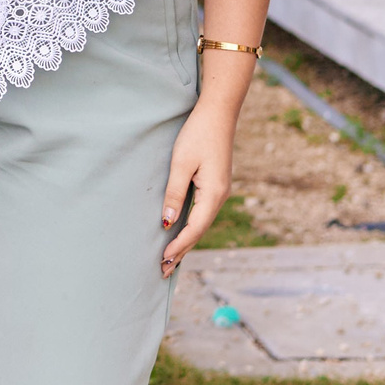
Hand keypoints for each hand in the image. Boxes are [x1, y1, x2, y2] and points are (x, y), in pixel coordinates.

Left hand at [159, 101, 236, 275]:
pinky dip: (191, 227)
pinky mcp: (215, 185)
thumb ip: (174, 193)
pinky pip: (203, 213)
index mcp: (213, 194)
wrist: (218, 114)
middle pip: (199, 231)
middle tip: (163, 270)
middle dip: (182, 251)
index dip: (179, 246)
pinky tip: (182, 233)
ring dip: (186, 241)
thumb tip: (169, 222)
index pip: (194, 229)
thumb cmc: (197, 135)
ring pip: (201, 223)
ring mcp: (219, 191)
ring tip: (170, 258)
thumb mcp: (181, 163)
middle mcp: (220, 196)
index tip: (163, 260)